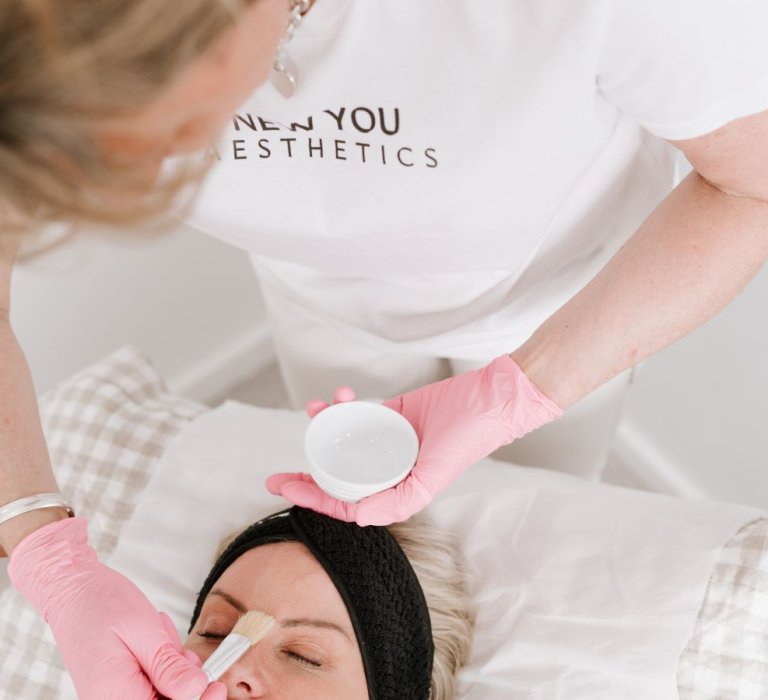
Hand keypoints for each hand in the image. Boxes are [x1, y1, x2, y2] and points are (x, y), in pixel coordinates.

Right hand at [8, 517, 224, 699]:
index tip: (217, 686)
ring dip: (171, 668)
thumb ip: (168, 667)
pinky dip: (160, 664)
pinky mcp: (116, 686)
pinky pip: (149, 684)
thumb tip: (197, 692)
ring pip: (160, 692)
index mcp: (116, 696)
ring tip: (160, 636)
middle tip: (184, 653)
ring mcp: (113, 695)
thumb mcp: (144, 630)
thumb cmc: (101, 604)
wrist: (72, 590)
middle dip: (182, 681)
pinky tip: (154, 641)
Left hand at [267, 354, 561, 524]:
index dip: (311, 498)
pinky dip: (342, 405)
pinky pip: (357, 413)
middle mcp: (387, 469)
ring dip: (323, 427)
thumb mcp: (430, 479)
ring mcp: (386, 441)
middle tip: (276, 475)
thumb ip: (396, 502)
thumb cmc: (465, 441)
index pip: (345, 502)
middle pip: (337, 476)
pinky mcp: (389, 413)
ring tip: (313, 410)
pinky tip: (335, 396)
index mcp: (396, 491)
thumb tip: (354, 517)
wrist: (486, 399)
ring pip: (343, 440)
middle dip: (305, 476)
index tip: (283, 488)